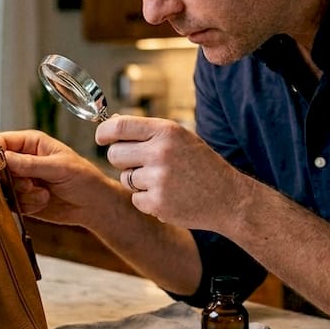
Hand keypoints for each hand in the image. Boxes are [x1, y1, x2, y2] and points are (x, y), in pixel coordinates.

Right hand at [0, 129, 119, 226]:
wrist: (95, 206)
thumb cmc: (85, 179)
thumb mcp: (60, 167)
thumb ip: (30, 163)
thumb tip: (3, 157)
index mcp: (30, 142)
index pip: (1, 141)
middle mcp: (22, 160)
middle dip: (12, 180)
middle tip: (30, 184)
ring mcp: (20, 180)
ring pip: (2, 188)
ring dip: (23, 195)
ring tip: (44, 194)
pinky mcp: (21, 199)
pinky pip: (11, 203)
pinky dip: (26, 206)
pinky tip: (43, 202)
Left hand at [96, 116, 245, 230]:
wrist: (228, 197)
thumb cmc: (201, 165)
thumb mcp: (180, 138)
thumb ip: (148, 132)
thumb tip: (111, 125)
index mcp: (166, 131)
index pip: (119, 127)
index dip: (103, 133)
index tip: (101, 138)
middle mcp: (160, 152)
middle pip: (115, 155)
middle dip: (122, 161)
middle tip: (140, 165)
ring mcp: (159, 178)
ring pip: (125, 179)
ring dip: (137, 182)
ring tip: (164, 181)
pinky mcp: (157, 203)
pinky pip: (135, 199)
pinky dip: (147, 201)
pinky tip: (169, 197)